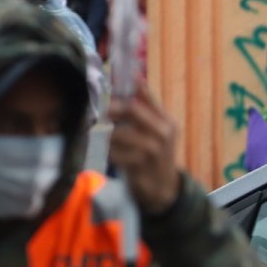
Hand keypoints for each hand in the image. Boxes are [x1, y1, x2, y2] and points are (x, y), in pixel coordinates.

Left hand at [108, 85, 181, 215]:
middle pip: (131, 109)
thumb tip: (136, 79)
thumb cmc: (156, 154)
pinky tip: (106, 152)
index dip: (127, 90)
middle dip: (111, 109)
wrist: (163, 187)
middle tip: (100, 113)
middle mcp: (162, 134)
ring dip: (105, 133)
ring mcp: (152, 151)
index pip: (145, 97)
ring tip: (99, 134)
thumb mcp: (159, 130)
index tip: (112, 90)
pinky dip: (106, 151)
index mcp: (167, 122)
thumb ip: (148, 107)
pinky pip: (114, 153)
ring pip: (118, 133)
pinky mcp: (139, 166)